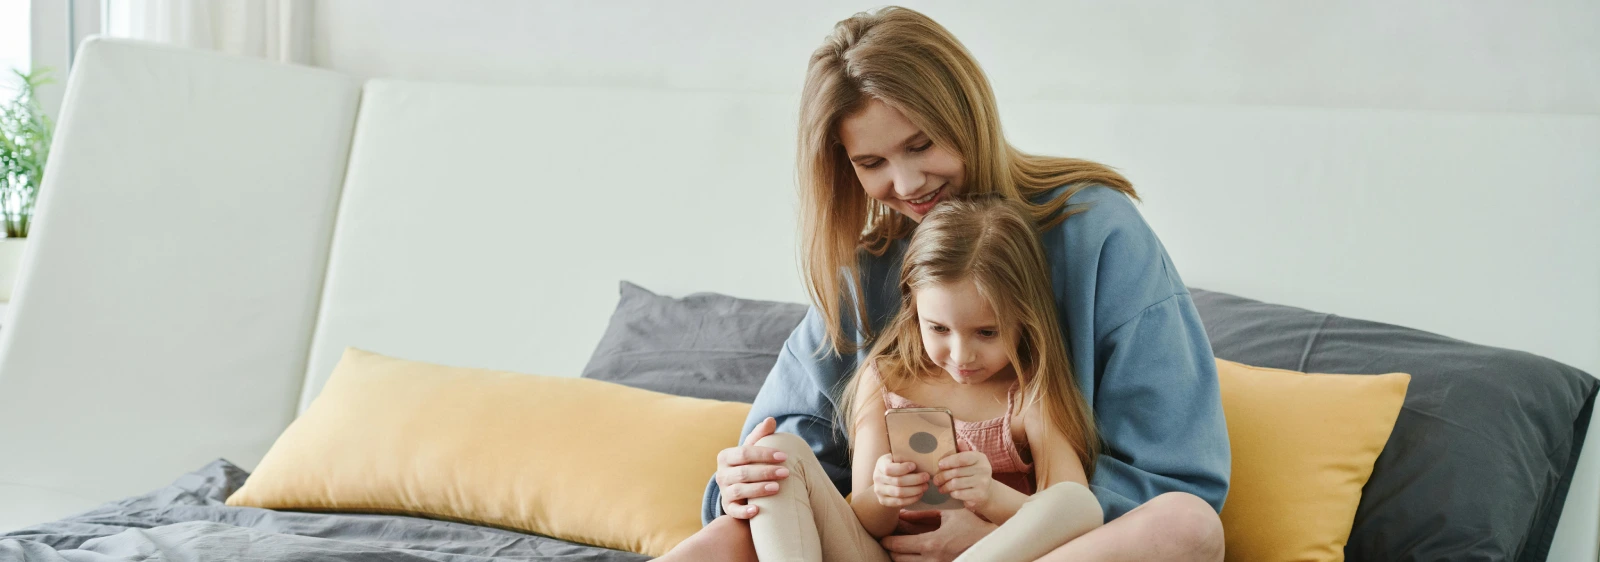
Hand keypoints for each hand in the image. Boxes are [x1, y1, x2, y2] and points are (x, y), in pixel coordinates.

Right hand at [715, 417, 790, 518]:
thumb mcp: (753, 448)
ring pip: (739, 491)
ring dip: (758, 489)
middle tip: (785, 472)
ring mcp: (724, 492)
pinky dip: (744, 512)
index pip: (745, 453)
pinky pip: (733, 511)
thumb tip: (771, 419)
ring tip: (777, 488)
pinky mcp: (728, 508)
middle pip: (743, 472)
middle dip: (765, 472)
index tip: (784, 456)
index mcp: (726, 456)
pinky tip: (757, 510)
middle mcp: (722, 474)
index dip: (764, 454)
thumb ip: (761, 434)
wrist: (741, 486)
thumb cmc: (749, 464)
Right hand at [873, 453, 929, 507]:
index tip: (914, 465)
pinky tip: (920, 494)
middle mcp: (877, 478)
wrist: (884, 482)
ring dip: (915, 490)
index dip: (903, 468)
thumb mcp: (896, 459)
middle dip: (915, 480)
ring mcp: (879, 491)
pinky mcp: (883, 501)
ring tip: (925, 486)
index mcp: (880, 464)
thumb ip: (904, 458)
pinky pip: (899, 502)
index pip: (889, 469)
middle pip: (898, 481)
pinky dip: (912, 499)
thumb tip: (921, 458)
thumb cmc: (895, 466)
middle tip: (926, 477)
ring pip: (899, 493)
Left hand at [881, 508, 995, 561]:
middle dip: (891, 550)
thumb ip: (924, 515)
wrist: (992, 542)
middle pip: (900, 559)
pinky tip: (913, 555)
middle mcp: (932, 559)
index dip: (887, 541)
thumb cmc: (971, 525)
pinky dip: (913, 561)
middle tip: (887, 542)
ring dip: (901, 558)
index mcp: (932, 544)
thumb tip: (905, 513)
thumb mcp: (947, 515)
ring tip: (898, 549)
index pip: (900, 546)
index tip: (882, 537)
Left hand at [932, 445, 992, 510]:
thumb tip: (958, 441)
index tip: (939, 464)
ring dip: (945, 486)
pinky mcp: (979, 495)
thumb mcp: (971, 461)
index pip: (962, 458)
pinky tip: (950, 493)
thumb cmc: (975, 473)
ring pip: (956, 484)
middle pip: (956, 472)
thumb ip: (964, 452)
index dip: (949, 461)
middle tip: (936, 479)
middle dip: (942, 476)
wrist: (988, 492)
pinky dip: (952, 493)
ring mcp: (982, 483)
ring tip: (940, 487)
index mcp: (980, 458)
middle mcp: (983, 469)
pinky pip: (959, 494)